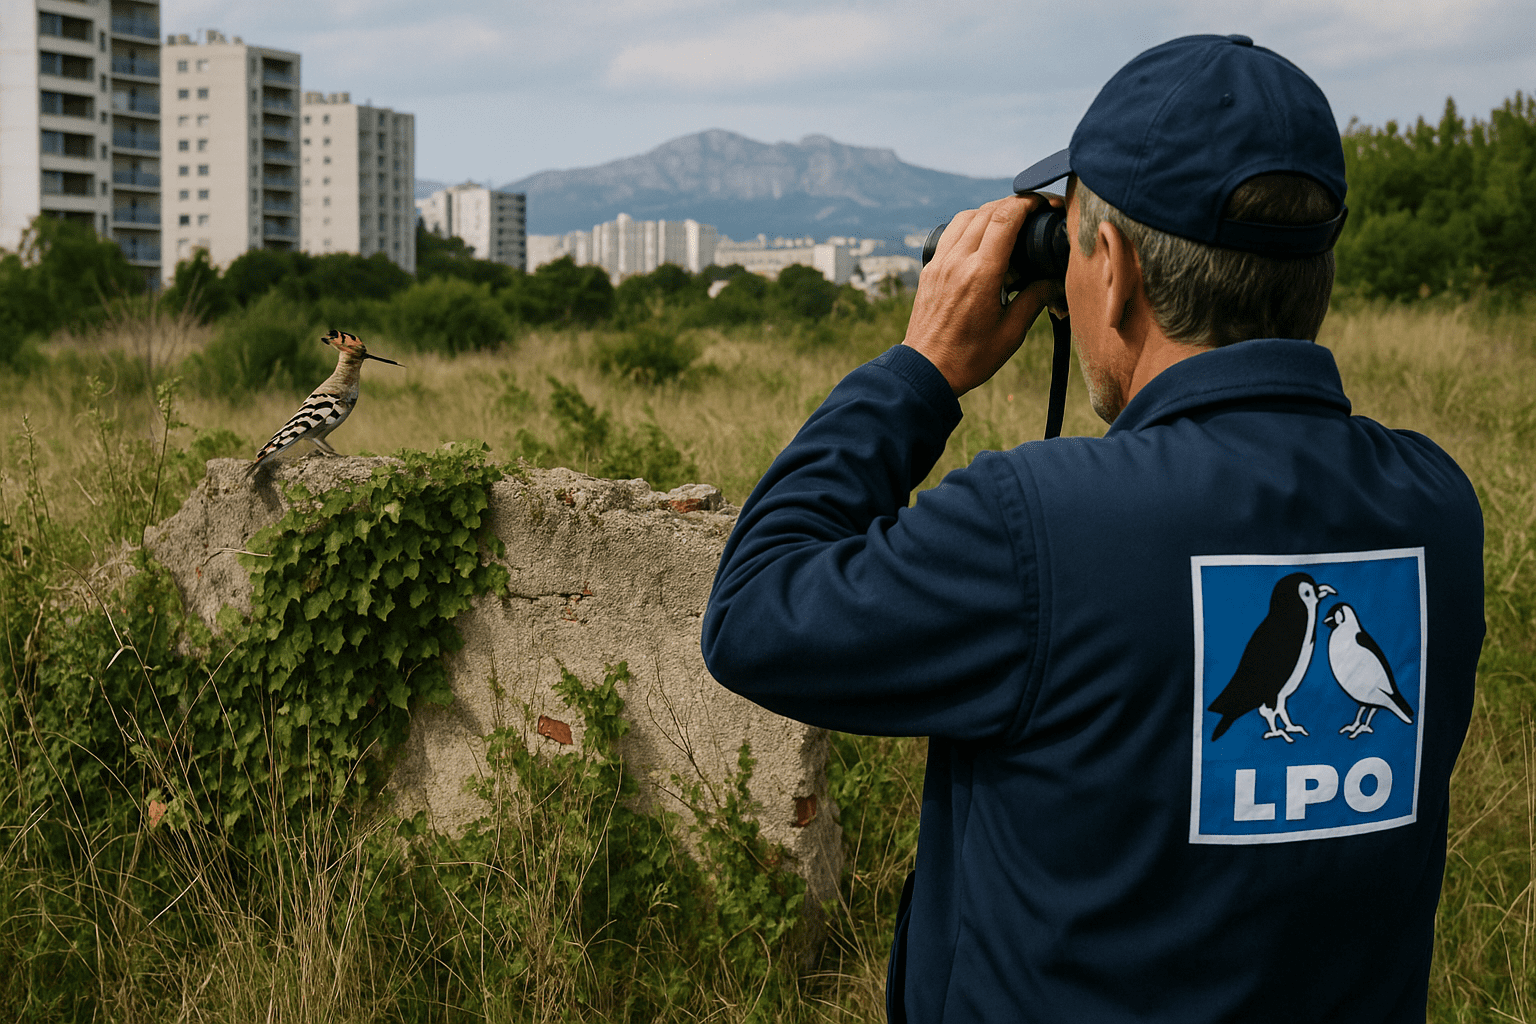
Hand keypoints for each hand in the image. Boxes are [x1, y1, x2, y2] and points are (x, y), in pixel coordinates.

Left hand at [902, 194, 1065, 395]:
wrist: (926, 371)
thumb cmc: (970, 358)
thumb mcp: (1012, 332)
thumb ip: (1036, 299)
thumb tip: (1056, 280)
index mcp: (981, 275)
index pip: (1005, 219)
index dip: (1028, 203)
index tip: (1045, 204)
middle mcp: (957, 262)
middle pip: (987, 211)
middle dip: (1014, 204)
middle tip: (1034, 211)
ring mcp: (939, 263)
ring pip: (965, 217)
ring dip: (990, 211)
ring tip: (1010, 223)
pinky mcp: (929, 269)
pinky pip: (950, 233)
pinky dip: (969, 225)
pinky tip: (982, 239)